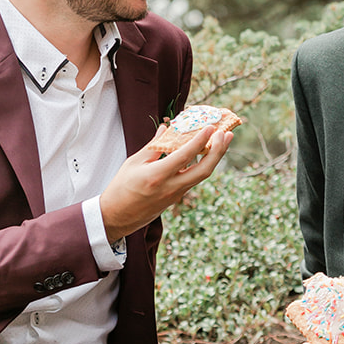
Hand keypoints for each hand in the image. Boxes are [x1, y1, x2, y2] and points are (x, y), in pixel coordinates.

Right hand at [100, 125, 232, 242]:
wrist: (116, 217)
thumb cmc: (121, 188)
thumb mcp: (133, 163)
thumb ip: (153, 146)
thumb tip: (166, 128)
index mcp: (157, 176)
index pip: (185, 156)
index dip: (200, 140)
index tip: (211, 126)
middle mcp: (170, 187)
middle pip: (204, 170)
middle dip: (219, 151)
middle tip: (227, 133)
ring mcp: (175, 195)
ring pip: (201, 175)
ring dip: (214, 157)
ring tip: (223, 140)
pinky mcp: (176, 198)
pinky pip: (193, 179)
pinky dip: (202, 164)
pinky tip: (205, 153)